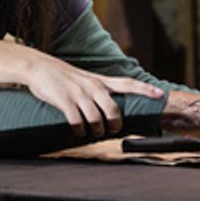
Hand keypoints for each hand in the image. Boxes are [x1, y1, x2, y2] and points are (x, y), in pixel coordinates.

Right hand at [22, 52, 163, 137]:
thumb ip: (99, 89)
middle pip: (113, 110)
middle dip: (115, 125)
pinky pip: (77, 121)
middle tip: (111, 131)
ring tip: (91, 133)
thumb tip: (111, 107)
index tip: (161, 94)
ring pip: (96, 119)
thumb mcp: (85, 78)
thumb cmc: (62, 76)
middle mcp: (93, 86)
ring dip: (96, 131)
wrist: (38, 67)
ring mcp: (79, 94)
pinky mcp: (65, 101)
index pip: (128, 83)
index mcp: (100, 81)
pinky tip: (78, 131)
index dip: (145, 89)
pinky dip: (80, 130)